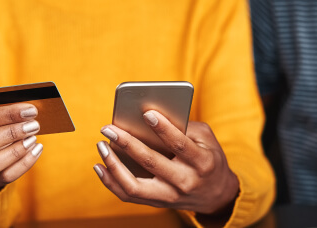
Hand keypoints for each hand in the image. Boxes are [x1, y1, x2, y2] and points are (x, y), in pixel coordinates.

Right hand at [0, 103, 42, 192]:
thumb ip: (8, 111)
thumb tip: (30, 111)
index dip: (9, 114)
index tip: (31, 111)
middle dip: (11, 134)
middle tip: (34, 126)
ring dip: (16, 152)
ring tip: (33, 139)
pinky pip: (4, 176)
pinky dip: (24, 163)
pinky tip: (36, 150)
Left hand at [94, 110, 238, 215]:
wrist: (217, 195)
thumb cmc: (208, 157)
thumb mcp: (206, 139)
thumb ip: (183, 126)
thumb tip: (149, 116)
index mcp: (202, 162)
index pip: (180, 145)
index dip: (163, 129)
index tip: (147, 113)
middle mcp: (185, 182)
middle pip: (151, 163)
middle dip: (127, 143)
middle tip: (109, 129)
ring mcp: (169, 196)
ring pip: (134, 186)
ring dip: (113, 165)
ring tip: (101, 146)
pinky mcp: (157, 203)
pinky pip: (129, 195)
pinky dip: (111, 182)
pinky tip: (100, 166)